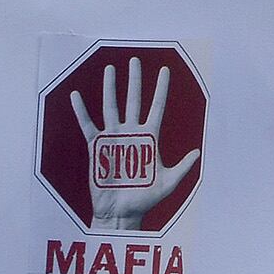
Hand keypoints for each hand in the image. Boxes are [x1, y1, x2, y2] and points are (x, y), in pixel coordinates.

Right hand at [69, 59, 201, 232]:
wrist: (122, 212)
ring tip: (110, 69)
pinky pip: (88, 125)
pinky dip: (82, 111)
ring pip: (111, 107)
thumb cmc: (145, 199)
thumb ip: (182, 167)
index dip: (161, 89)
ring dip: (110, 88)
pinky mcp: (98, 147)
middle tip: (135, 60)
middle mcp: (132, 133)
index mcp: (150, 138)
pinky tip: (76, 95)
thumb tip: (197, 153)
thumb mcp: (168, 183)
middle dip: (135, 80)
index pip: (156, 107)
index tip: (165, 71)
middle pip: (133, 100)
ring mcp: (114, 138)